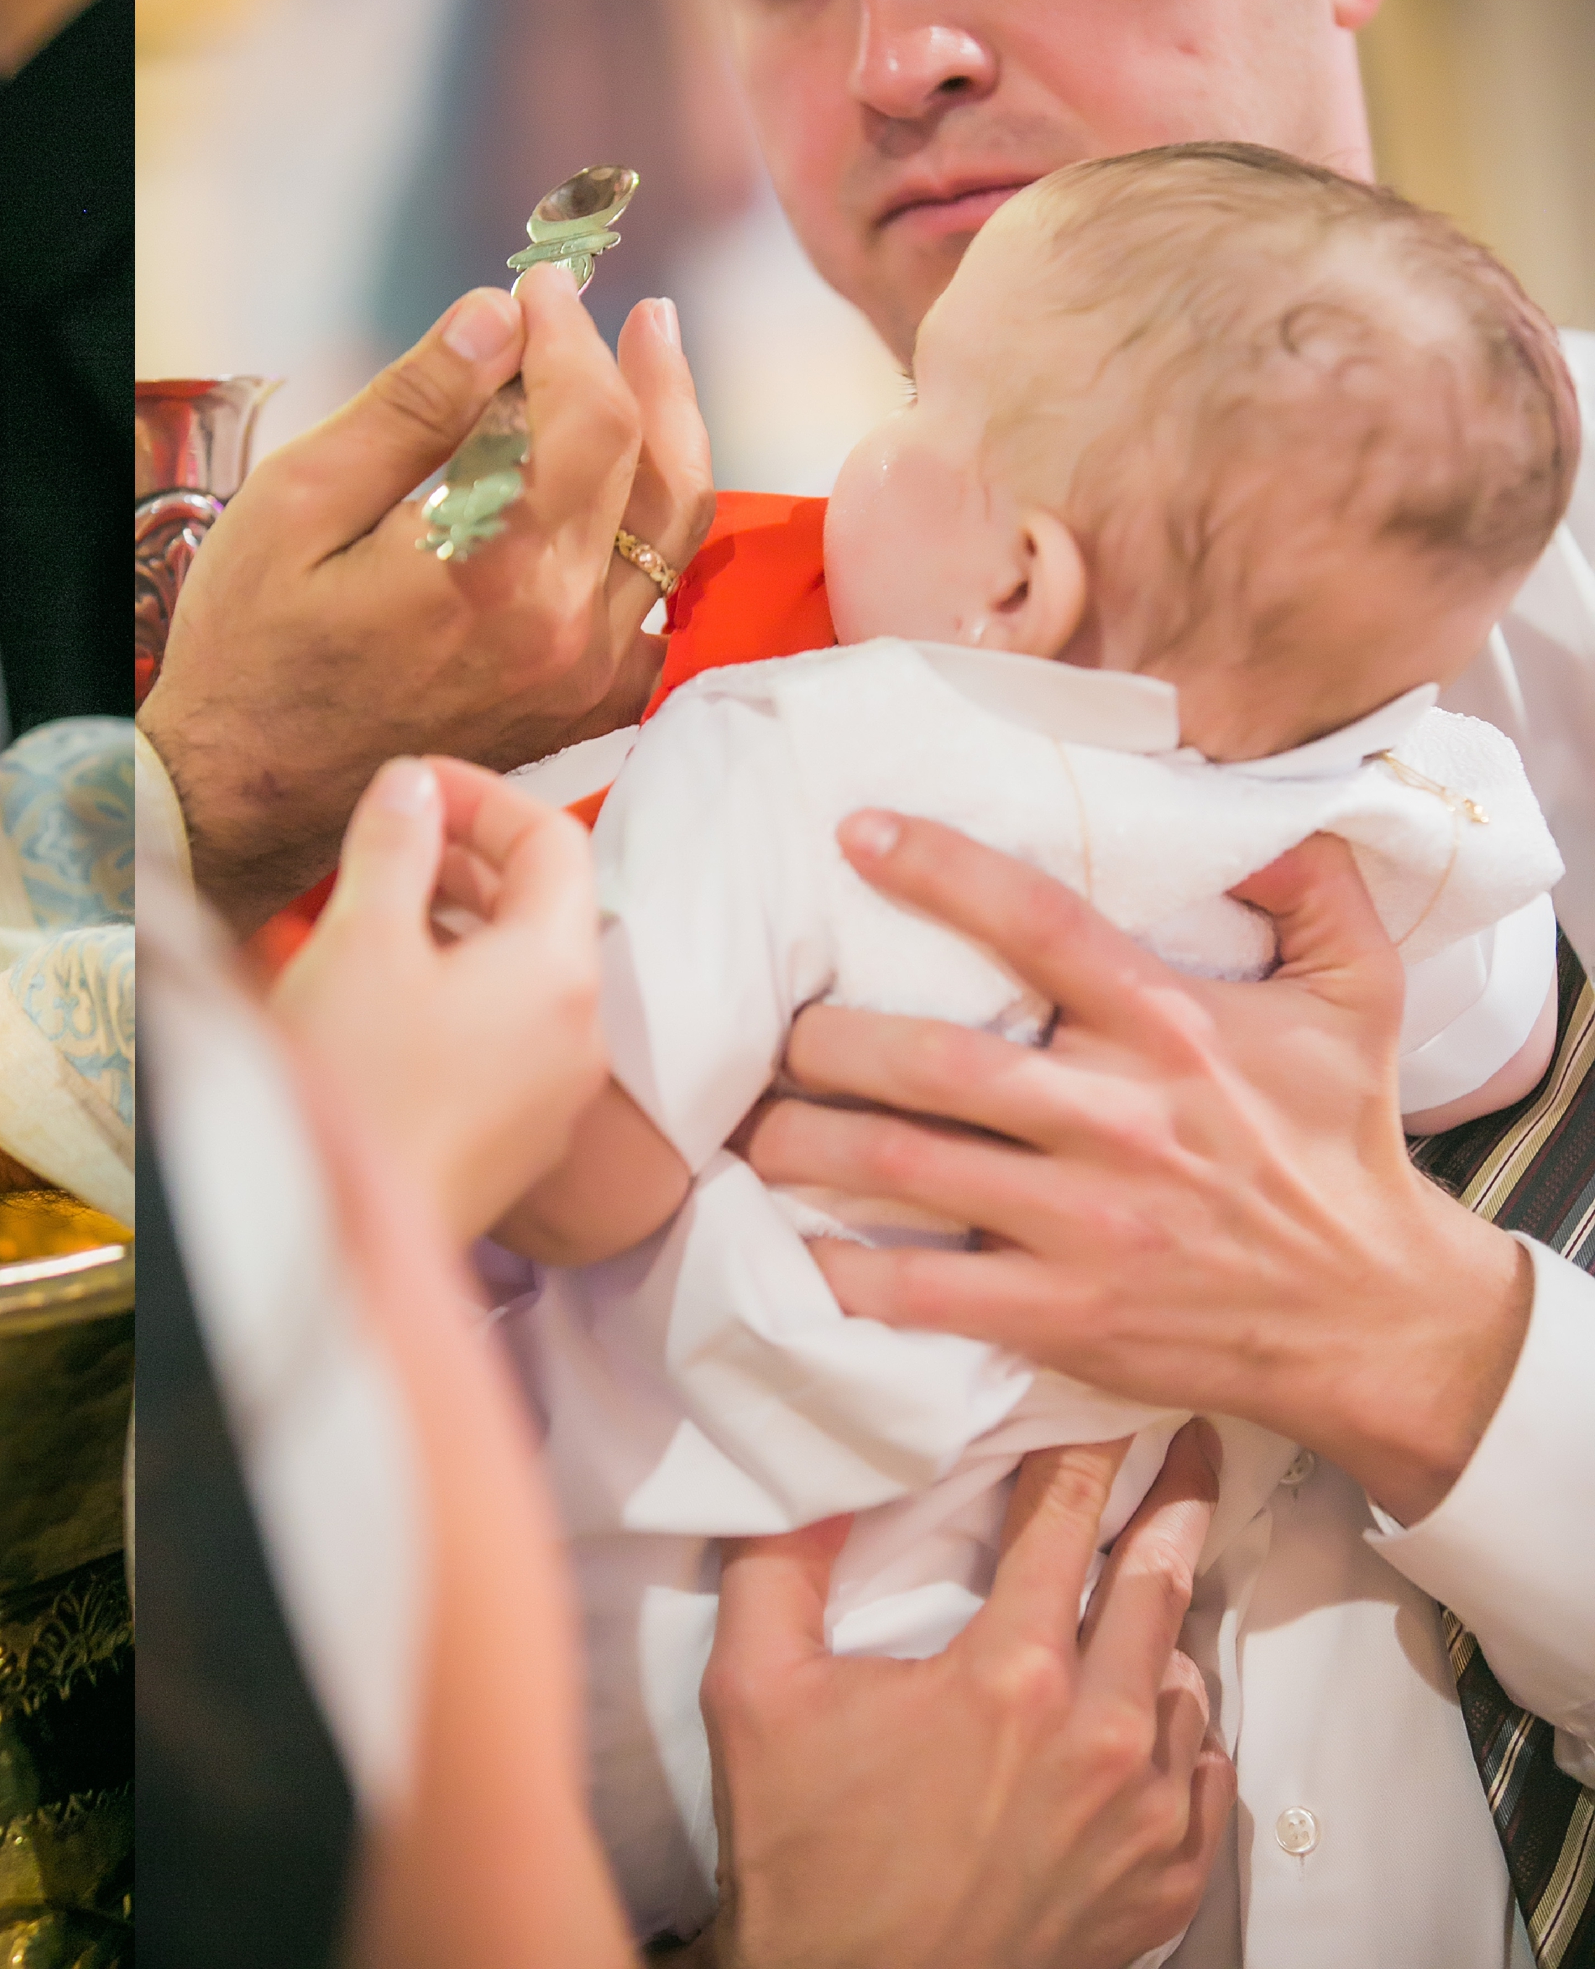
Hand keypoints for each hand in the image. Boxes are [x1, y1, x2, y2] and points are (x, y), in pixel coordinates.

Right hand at [142, 266, 712, 933]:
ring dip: (668, 446)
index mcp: (498, 571)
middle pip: (656, 470)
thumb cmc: (249, 656)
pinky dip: (650, 546)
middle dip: (642, 373)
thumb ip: (411, 407)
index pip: (590, 417)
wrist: (239, 802)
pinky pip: (652, 615)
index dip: (573, 335)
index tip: (540, 286)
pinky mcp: (574, 714)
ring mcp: (580, 682)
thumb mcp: (300, 505)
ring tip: (649, 373)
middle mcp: (563, 631)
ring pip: (672, 540)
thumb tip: (494, 316)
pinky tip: (623, 504)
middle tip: (632, 311)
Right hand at [271, 756, 601, 1237]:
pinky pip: (504, 1041)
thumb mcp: (361, 940)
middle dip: (465, 861)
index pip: (553, 838)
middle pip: (544, 911)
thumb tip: (412, 787)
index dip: (482, 795)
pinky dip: (456, 997)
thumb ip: (394, 846)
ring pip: (522, 978)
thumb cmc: (357, 1092)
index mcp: (559, 971)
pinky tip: (386, 999)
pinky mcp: (515, 1144)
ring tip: (376, 915)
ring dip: (456, 928)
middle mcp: (579, 1034)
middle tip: (389, 840)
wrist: (348, 1244)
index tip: (414, 785)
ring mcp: (553, 1097)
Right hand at [702, 1431, 1233, 1967]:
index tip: (1111, 1401)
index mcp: (1009, 1676)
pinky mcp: (1168, 1881)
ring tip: (1142, 1587)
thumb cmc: (806, 1853)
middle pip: (1160, 1581)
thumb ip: (780, 1564)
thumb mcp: (755, 1690)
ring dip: (1165, 1625)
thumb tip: (807, 1471)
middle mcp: (1102, 1737)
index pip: (1069, 1520)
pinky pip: (1206, 1770)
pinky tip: (1149, 1705)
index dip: (1089, 1449)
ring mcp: (1148, 1815)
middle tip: (1188, 1445)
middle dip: (1171, 1501)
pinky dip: (1183, 1726)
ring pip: (1189, 1677)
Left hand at [739, 815, 1530, 1522]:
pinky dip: (842, 1271)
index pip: (1041, 926)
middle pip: (931, 1059)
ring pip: (902, 1166)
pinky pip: (921, 1291)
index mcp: (1174, 1029)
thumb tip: (1256, 808)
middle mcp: (1119, 1119)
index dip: (940, 871)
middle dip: (825, 1039)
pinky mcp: (1061, 1312)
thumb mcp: (1360, 998)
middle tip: (771, 1029)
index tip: (855, 832)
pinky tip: (791, 1245)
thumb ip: (1313, 889)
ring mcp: (1083, 1221)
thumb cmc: (1343, 1144)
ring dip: (803, 1141)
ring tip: (750, 1123)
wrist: (1374, 1316)